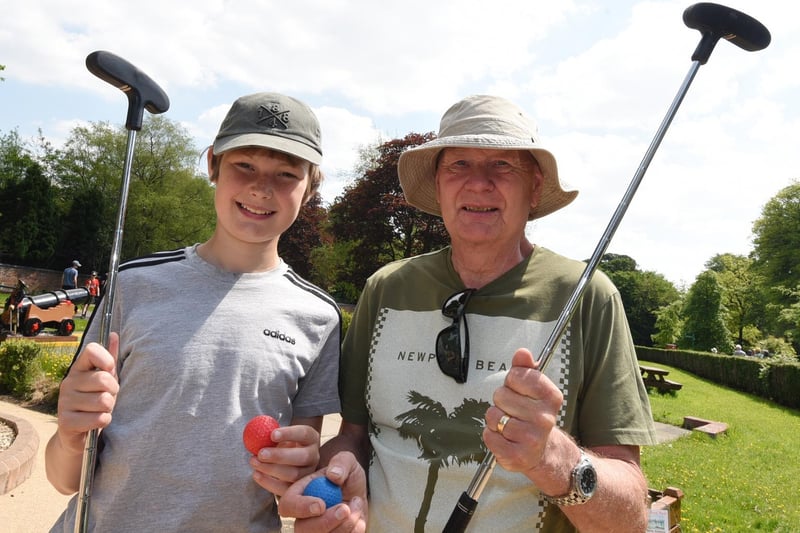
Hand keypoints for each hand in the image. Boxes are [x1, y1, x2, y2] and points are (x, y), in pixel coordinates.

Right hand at [55, 332, 119, 454]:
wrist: (80, 435)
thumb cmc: (96, 402)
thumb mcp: (106, 379)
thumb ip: (110, 359)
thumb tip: (114, 334)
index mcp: (79, 368)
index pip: (91, 350)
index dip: (106, 359)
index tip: (110, 370)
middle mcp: (68, 382)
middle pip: (104, 379)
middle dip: (113, 391)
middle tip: (108, 398)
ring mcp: (64, 402)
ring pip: (104, 401)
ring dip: (109, 409)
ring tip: (100, 411)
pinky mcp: (65, 422)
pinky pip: (99, 418)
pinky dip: (103, 421)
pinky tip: (95, 422)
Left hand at [249, 424, 321, 496]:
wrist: (288, 457)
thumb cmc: (283, 443)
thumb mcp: (280, 435)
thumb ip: (272, 435)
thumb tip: (259, 437)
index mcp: (311, 438)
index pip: (304, 433)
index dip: (289, 434)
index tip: (272, 434)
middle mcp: (313, 456)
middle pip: (302, 457)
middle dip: (279, 456)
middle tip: (261, 454)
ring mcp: (308, 474)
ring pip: (294, 475)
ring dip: (271, 469)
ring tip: (254, 462)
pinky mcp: (298, 488)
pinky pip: (285, 489)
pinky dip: (268, 483)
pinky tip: (256, 474)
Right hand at [279, 451, 367, 531]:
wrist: (357, 491)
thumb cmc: (346, 474)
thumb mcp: (347, 461)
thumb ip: (341, 462)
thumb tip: (333, 475)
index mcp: (299, 493)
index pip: (288, 505)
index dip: (301, 508)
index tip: (321, 505)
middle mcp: (303, 516)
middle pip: (302, 529)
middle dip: (326, 522)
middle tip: (345, 508)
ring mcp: (316, 530)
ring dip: (343, 526)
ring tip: (356, 507)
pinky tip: (358, 519)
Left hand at [483, 348, 563, 473]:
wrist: (541, 450)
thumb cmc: (532, 415)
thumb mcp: (533, 389)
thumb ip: (526, 368)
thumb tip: (523, 353)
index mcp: (551, 397)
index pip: (517, 375)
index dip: (512, 381)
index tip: (519, 390)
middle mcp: (544, 418)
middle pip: (501, 395)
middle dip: (502, 401)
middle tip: (513, 410)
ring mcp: (531, 438)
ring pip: (493, 415)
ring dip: (495, 419)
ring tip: (508, 424)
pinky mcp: (516, 456)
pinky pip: (488, 435)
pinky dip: (491, 435)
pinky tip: (504, 438)